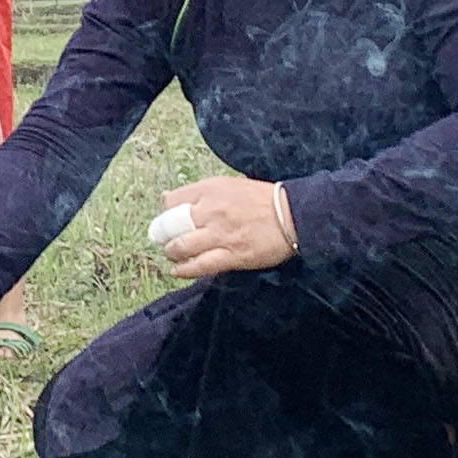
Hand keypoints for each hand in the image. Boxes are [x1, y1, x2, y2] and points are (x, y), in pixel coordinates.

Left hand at [158, 175, 295, 280]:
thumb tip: (167, 198)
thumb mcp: (228, 185)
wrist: (294, 215)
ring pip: (182, 247)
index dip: (165, 214)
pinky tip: (177, 271)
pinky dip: (184, 270)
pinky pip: (200, 266)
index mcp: (211, 189)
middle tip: (164, 241)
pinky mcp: (233, 255)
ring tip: (172, 255)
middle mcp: (212, 210)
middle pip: (171, 225)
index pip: (172, 201)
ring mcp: (221, 234)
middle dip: (163, 236)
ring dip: (172, 253)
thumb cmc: (262, 200)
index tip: (166, 222)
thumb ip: (200, 193)